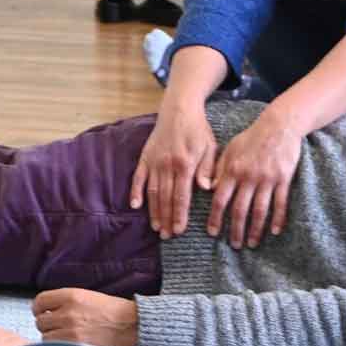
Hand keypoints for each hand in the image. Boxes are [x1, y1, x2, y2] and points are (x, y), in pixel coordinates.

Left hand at [31, 288, 138, 345]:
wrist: (133, 326)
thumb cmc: (113, 312)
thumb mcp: (87, 296)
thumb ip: (64, 302)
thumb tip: (43, 311)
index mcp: (71, 296)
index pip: (40, 301)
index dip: (39, 308)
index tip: (44, 312)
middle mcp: (68, 312)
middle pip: (40, 321)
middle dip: (48, 325)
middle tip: (60, 327)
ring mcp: (71, 331)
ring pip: (45, 337)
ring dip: (53, 338)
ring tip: (68, 337)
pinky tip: (70, 345)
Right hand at [129, 101, 217, 238]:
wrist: (179, 109)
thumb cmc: (198, 129)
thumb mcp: (210, 146)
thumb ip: (207, 168)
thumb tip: (206, 188)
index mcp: (185, 164)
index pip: (182, 196)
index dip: (179, 215)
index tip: (179, 230)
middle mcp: (168, 165)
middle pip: (166, 198)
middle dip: (166, 218)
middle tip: (166, 236)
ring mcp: (155, 161)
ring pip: (153, 191)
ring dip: (153, 211)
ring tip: (155, 227)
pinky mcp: (145, 157)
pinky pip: (138, 177)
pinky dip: (136, 192)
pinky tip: (135, 205)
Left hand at [206, 108, 303, 247]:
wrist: (279, 125)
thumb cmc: (252, 137)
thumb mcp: (230, 149)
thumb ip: (219, 169)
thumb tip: (209, 189)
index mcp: (233, 170)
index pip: (221, 199)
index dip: (216, 218)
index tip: (213, 233)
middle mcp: (249, 177)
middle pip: (240, 210)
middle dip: (236, 230)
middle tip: (234, 245)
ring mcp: (267, 179)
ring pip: (260, 210)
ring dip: (255, 229)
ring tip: (251, 243)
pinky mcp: (284, 179)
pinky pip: (280, 203)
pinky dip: (278, 219)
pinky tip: (274, 231)